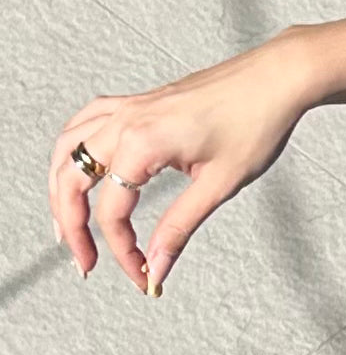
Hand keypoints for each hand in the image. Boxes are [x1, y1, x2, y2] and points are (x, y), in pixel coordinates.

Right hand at [48, 29, 317, 293]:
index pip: (113, 212)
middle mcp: (125, 120)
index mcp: (142, 142)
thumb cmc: (255, 123)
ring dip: (61, 189)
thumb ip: (180, 228)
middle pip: (71, 179)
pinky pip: (85, 124)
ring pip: (67, 149)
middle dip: (71, 227)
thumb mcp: (219, 186)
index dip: (123, 252)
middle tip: (86, 263)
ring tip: (69, 226)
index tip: (144, 275)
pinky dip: (72, 152)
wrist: (275, 78)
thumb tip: (158, 265)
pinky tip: (79, 171)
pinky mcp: (138, 103)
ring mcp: (128, 107)